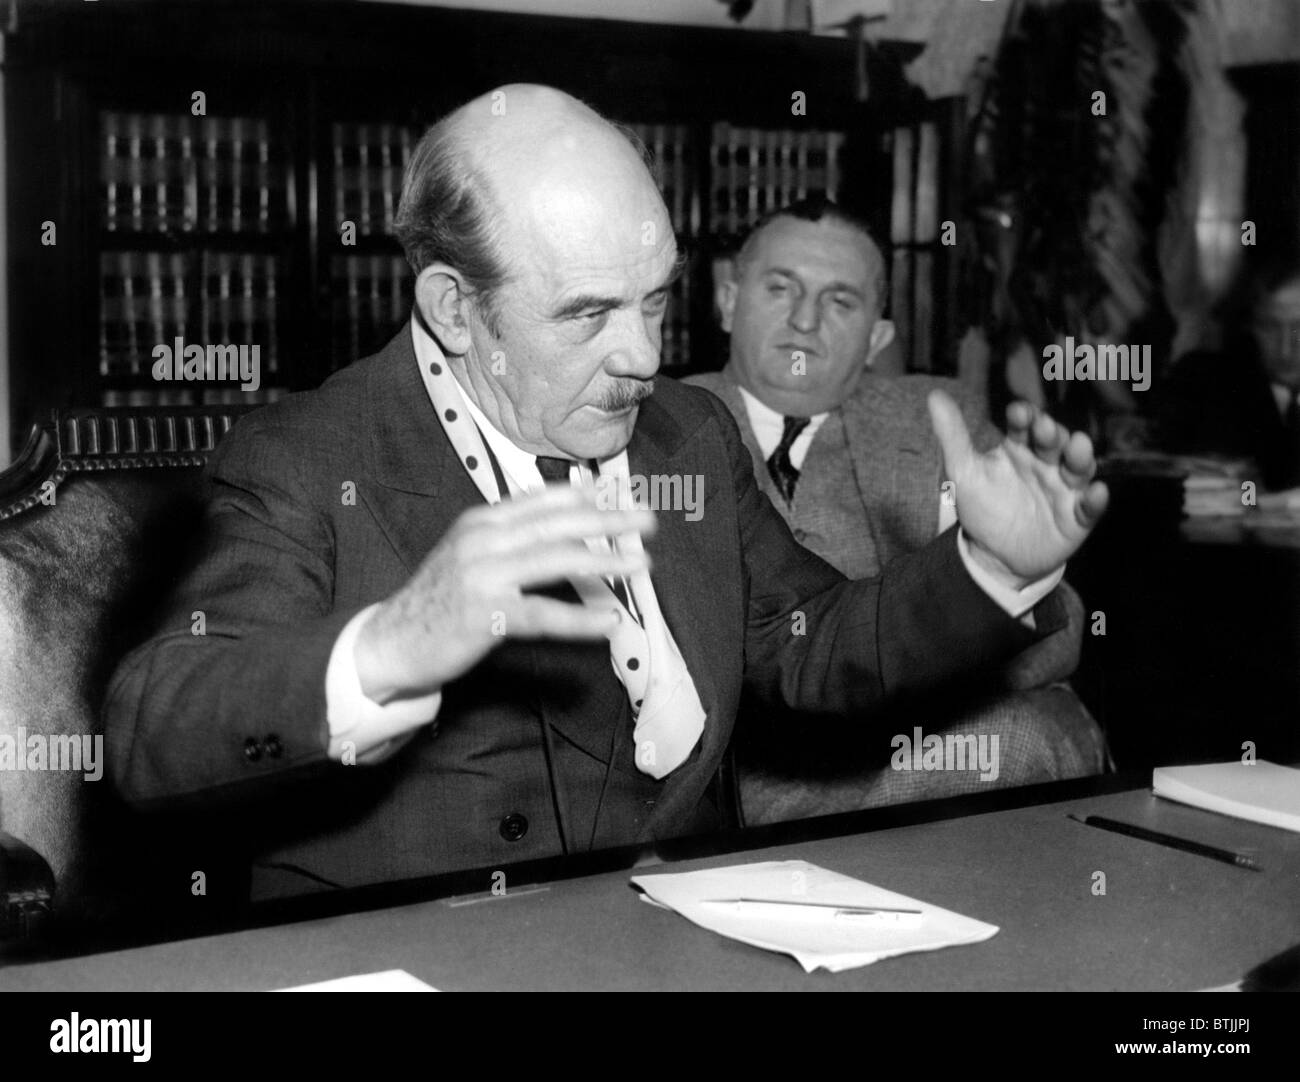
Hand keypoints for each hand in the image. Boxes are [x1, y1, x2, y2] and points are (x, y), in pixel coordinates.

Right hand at [353, 486, 654, 703]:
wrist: (390, 641)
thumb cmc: (437, 601)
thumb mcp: (467, 555)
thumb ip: (508, 538)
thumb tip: (559, 524)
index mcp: (481, 522)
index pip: (541, 500)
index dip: (584, 496)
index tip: (619, 493)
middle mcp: (482, 541)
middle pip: (556, 524)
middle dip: (608, 520)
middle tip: (647, 521)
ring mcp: (482, 577)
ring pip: (555, 561)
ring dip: (605, 561)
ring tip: (641, 564)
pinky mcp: (484, 616)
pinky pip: (542, 614)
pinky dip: (580, 618)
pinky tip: (609, 621)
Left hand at [928, 391, 1108, 583]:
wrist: (992, 554)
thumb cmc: (982, 506)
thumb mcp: (963, 471)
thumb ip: (952, 435)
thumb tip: (934, 396)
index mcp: (1021, 448)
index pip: (1026, 426)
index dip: (1024, 417)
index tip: (1018, 412)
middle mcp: (1047, 464)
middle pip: (1055, 443)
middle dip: (1051, 434)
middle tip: (1043, 428)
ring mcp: (1064, 490)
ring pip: (1078, 468)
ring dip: (1080, 457)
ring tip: (1079, 446)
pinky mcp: (1077, 518)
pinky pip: (1090, 508)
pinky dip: (1096, 500)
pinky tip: (1098, 491)